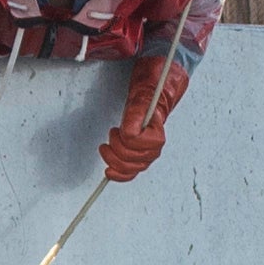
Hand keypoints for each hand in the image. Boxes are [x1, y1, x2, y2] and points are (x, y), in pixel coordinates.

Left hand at [100, 57, 188, 182]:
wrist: (154, 90)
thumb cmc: (152, 90)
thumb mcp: (142, 95)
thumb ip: (136, 113)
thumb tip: (128, 131)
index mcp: (157, 134)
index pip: (135, 143)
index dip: (123, 137)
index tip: (118, 127)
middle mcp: (154, 147)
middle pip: (132, 160)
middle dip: (116, 148)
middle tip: (112, 133)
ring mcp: (147, 153)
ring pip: (130, 169)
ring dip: (114, 160)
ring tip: (106, 148)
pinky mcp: (139, 156)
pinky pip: (131, 173)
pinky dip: (119, 175)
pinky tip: (109, 172)